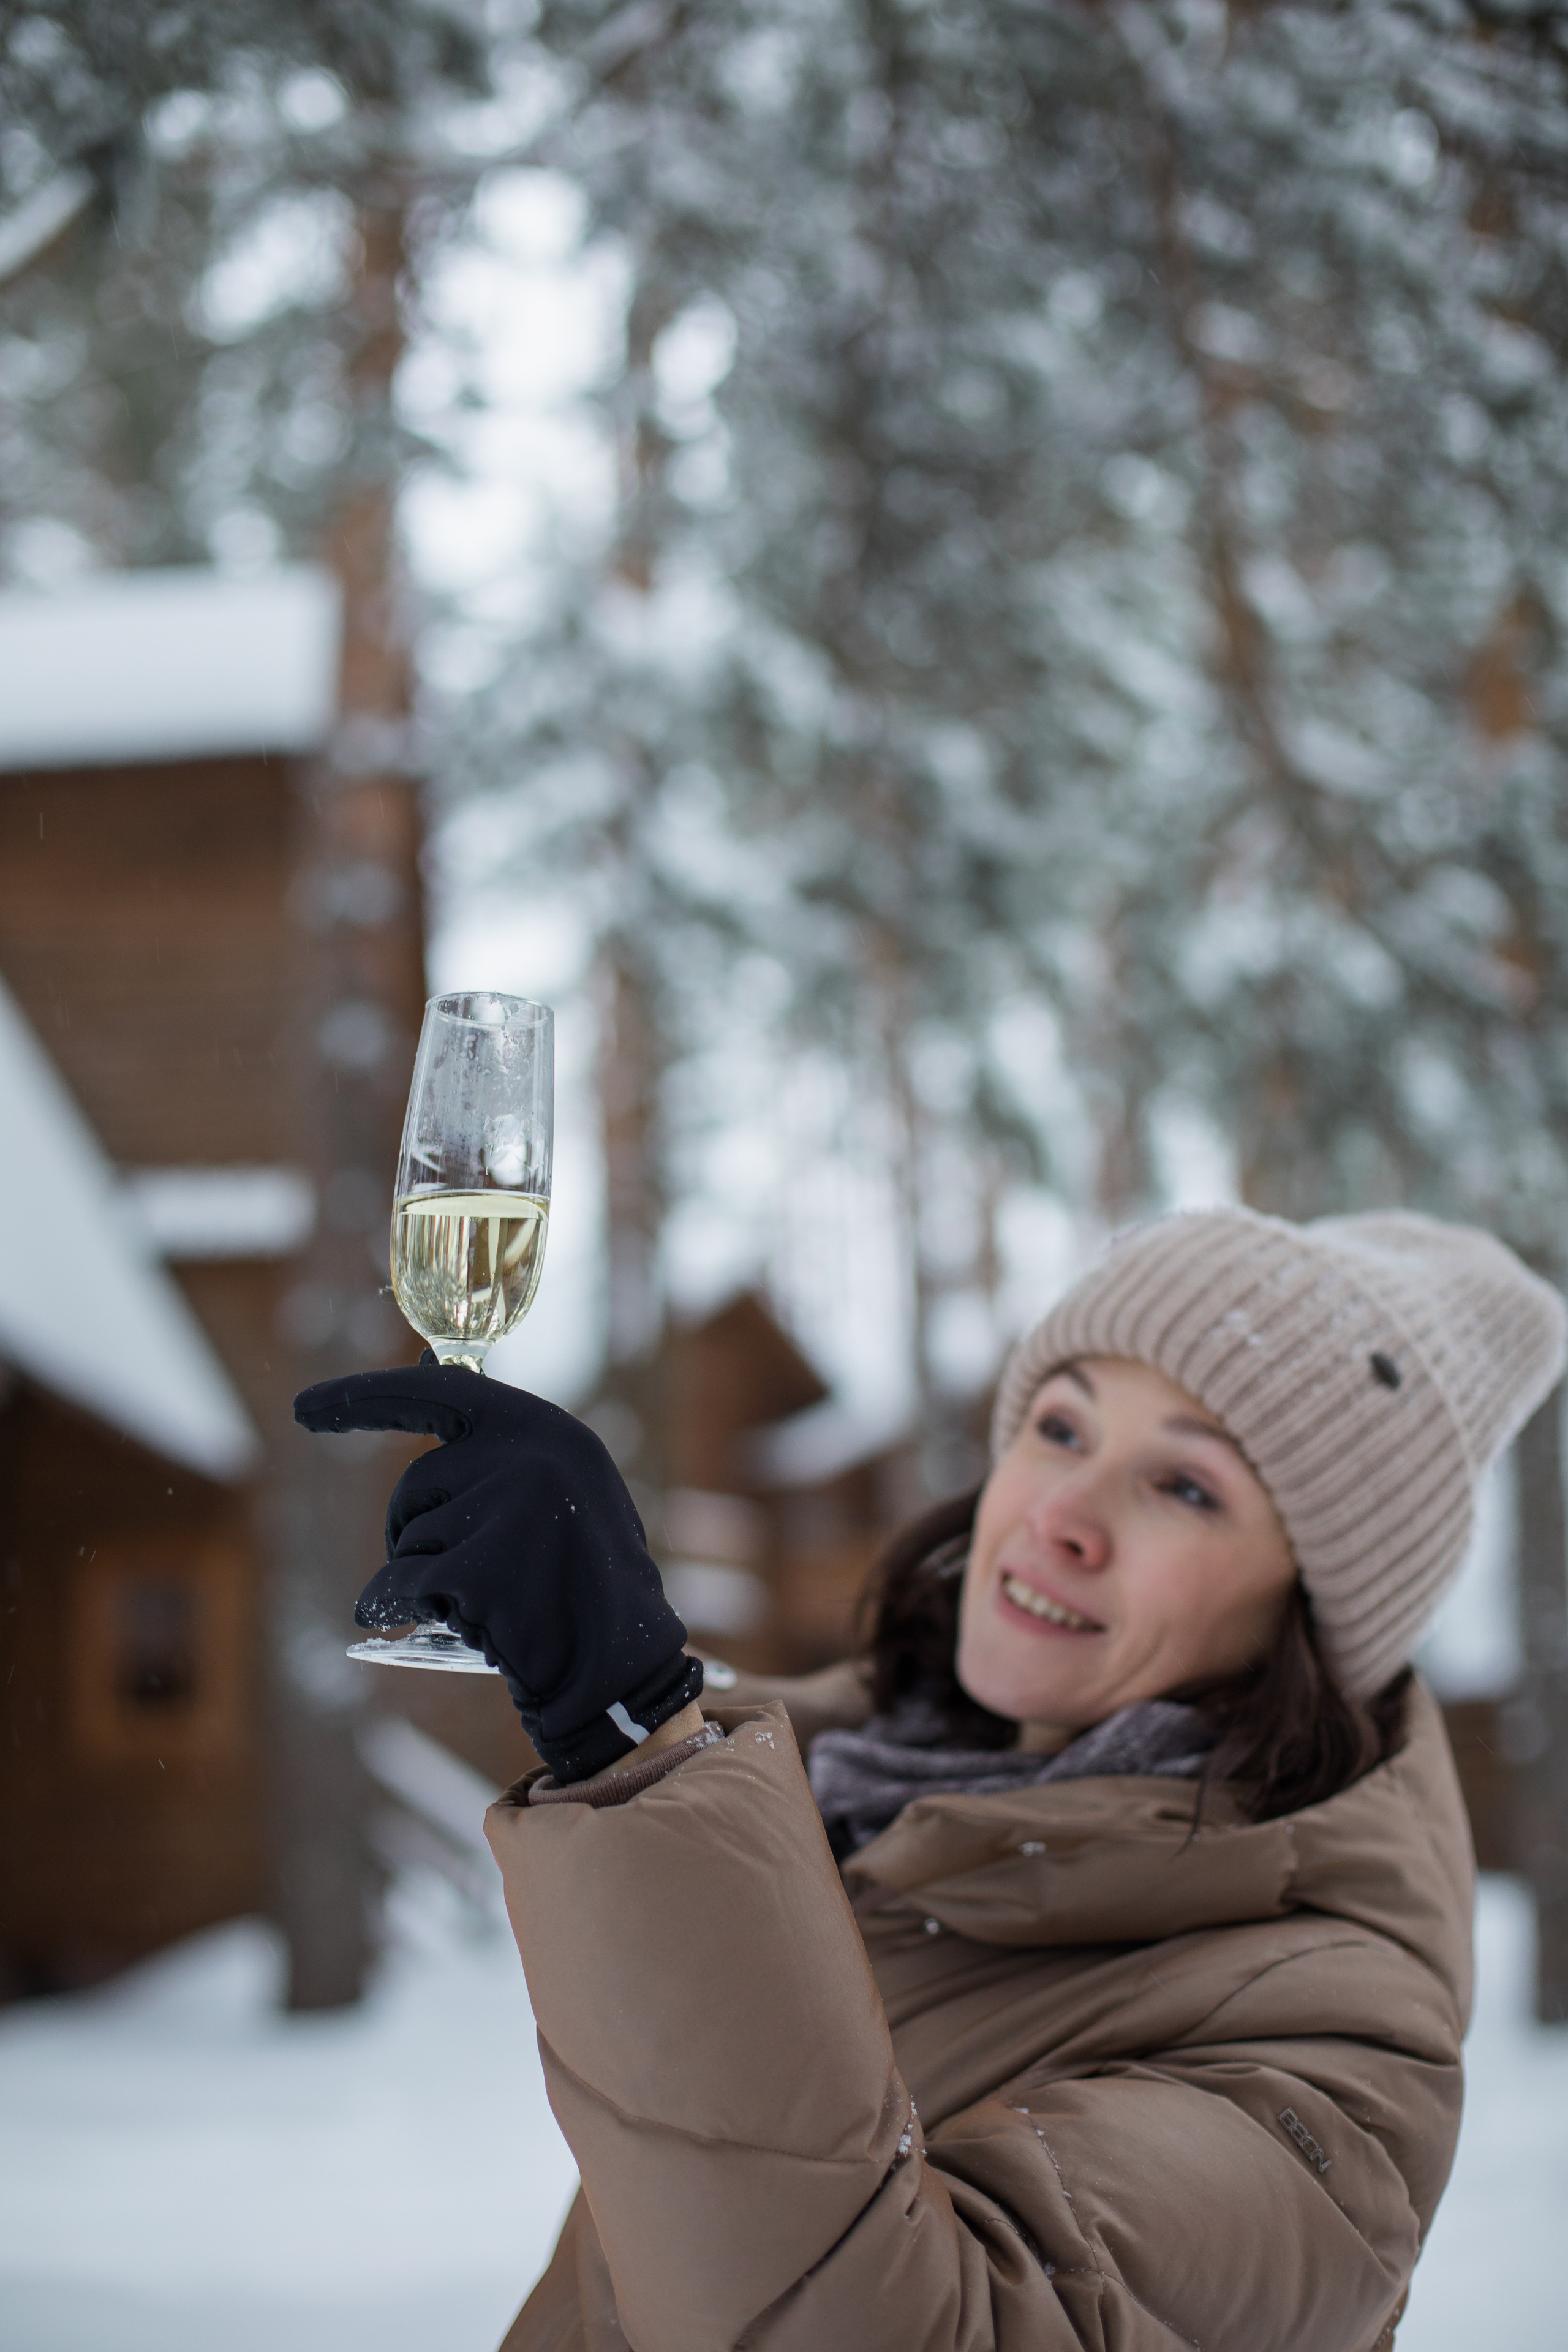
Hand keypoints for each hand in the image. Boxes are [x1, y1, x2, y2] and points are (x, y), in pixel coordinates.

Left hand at [293, 1361, 701, 1782]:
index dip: (365, 1398)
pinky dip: (396, 1609)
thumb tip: (427, 1386)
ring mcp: (504, 1513)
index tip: (304, 1407)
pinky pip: (395, 1585)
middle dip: (418, 1529)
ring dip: (425, 1577)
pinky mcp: (477, 1574)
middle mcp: (527, 1458)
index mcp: (547, 1430)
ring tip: (488, 1602)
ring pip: (408, 1539)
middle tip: (468, 1572)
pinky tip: (445, 1627)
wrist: (619, 1669)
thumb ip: (500, 1451)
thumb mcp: (561, 1492)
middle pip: (418, 1483)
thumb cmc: (584, 1583)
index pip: (443, 1390)